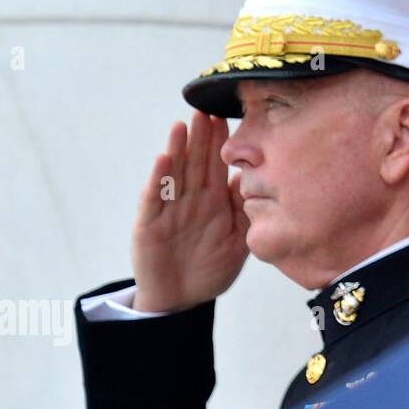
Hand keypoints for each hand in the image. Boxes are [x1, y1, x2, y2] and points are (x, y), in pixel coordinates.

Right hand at [130, 110, 249, 312]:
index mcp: (214, 200)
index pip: (217, 164)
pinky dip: (159, 179)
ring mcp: (170, 209)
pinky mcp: (151, 224)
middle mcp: (191, 199)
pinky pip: (155, 198)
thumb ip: (247, 213)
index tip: (227, 114)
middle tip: (205, 108)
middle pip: (196, 161)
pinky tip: (164, 158)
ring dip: (178, 149)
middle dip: (200, 136)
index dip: (220, 141)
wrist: (182, 300)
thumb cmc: (211, 268)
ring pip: (175, 173)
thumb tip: (257, 181)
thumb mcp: (238, 240)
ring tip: (183, 125)